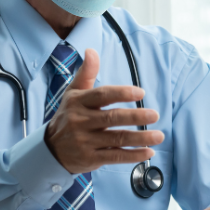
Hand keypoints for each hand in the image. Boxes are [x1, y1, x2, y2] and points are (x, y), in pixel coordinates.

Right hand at [44, 48, 162, 173]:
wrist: (50, 150)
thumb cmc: (68, 116)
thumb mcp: (73, 93)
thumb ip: (86, 73)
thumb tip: (91, 51)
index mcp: (78, 102)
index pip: (102, 95)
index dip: (122, 93)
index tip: (141, 92)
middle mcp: (80, 121)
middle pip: (112, 117)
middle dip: (135, 116)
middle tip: (155, 114)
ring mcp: (85, 141)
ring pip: (117, 138)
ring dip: (140, 138)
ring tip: (159, 136)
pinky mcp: (90, 158)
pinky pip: (115, 156)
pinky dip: (133, 155)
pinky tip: (149, 152)